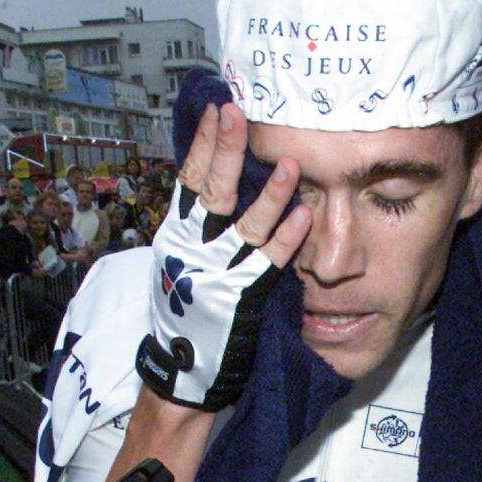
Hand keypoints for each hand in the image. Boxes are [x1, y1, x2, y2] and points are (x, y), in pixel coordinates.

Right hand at [135, 102, 310, 410]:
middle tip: (240, 114)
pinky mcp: (245, 296)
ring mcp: (220, 272)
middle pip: (213, 191)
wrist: (185, 370)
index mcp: (176, 235)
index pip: (189, 180)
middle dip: (226, 150)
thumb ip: (196, 224)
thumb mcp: (179, 261)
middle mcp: (195, 248)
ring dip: (271, 194)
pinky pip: (270, 261)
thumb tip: (216, 178)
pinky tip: (305, 215)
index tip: (218, 111)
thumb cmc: (186, 311)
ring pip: (247, 225)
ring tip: (291, 164)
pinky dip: (288, 237)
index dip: (205, 144)